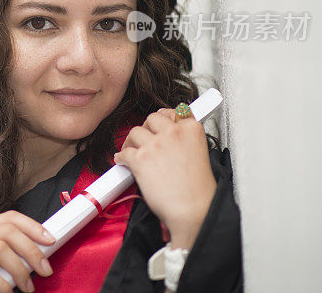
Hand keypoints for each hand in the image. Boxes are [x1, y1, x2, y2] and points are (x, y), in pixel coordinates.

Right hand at [0, 210, 55, 292]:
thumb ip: (8, 255)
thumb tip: (40, 256)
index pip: (9, 217)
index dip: (33, 226)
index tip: (50, 240)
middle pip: (8, 231)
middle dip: (32, 250)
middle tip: (45, 270)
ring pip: (0, 249)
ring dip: (20, 270)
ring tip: (27, 287)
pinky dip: (4, 287)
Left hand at [113, 109, 215, 248]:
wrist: (195, 211)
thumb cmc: (198, 190)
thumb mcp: (200, 154)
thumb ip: (185, 140)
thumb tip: (168, 137)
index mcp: (192, 129)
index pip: (174, 111)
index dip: (164, 119)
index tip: (159, 125)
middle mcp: (174, 132)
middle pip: (151, 118)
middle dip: (147, 128)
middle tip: (145, 139)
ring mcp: (156, 144)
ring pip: (135, 132)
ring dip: (132, 142)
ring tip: (133, 151)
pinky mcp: (140, 159)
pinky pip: (124, 152)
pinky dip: (121, 157)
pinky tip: (123, 161)